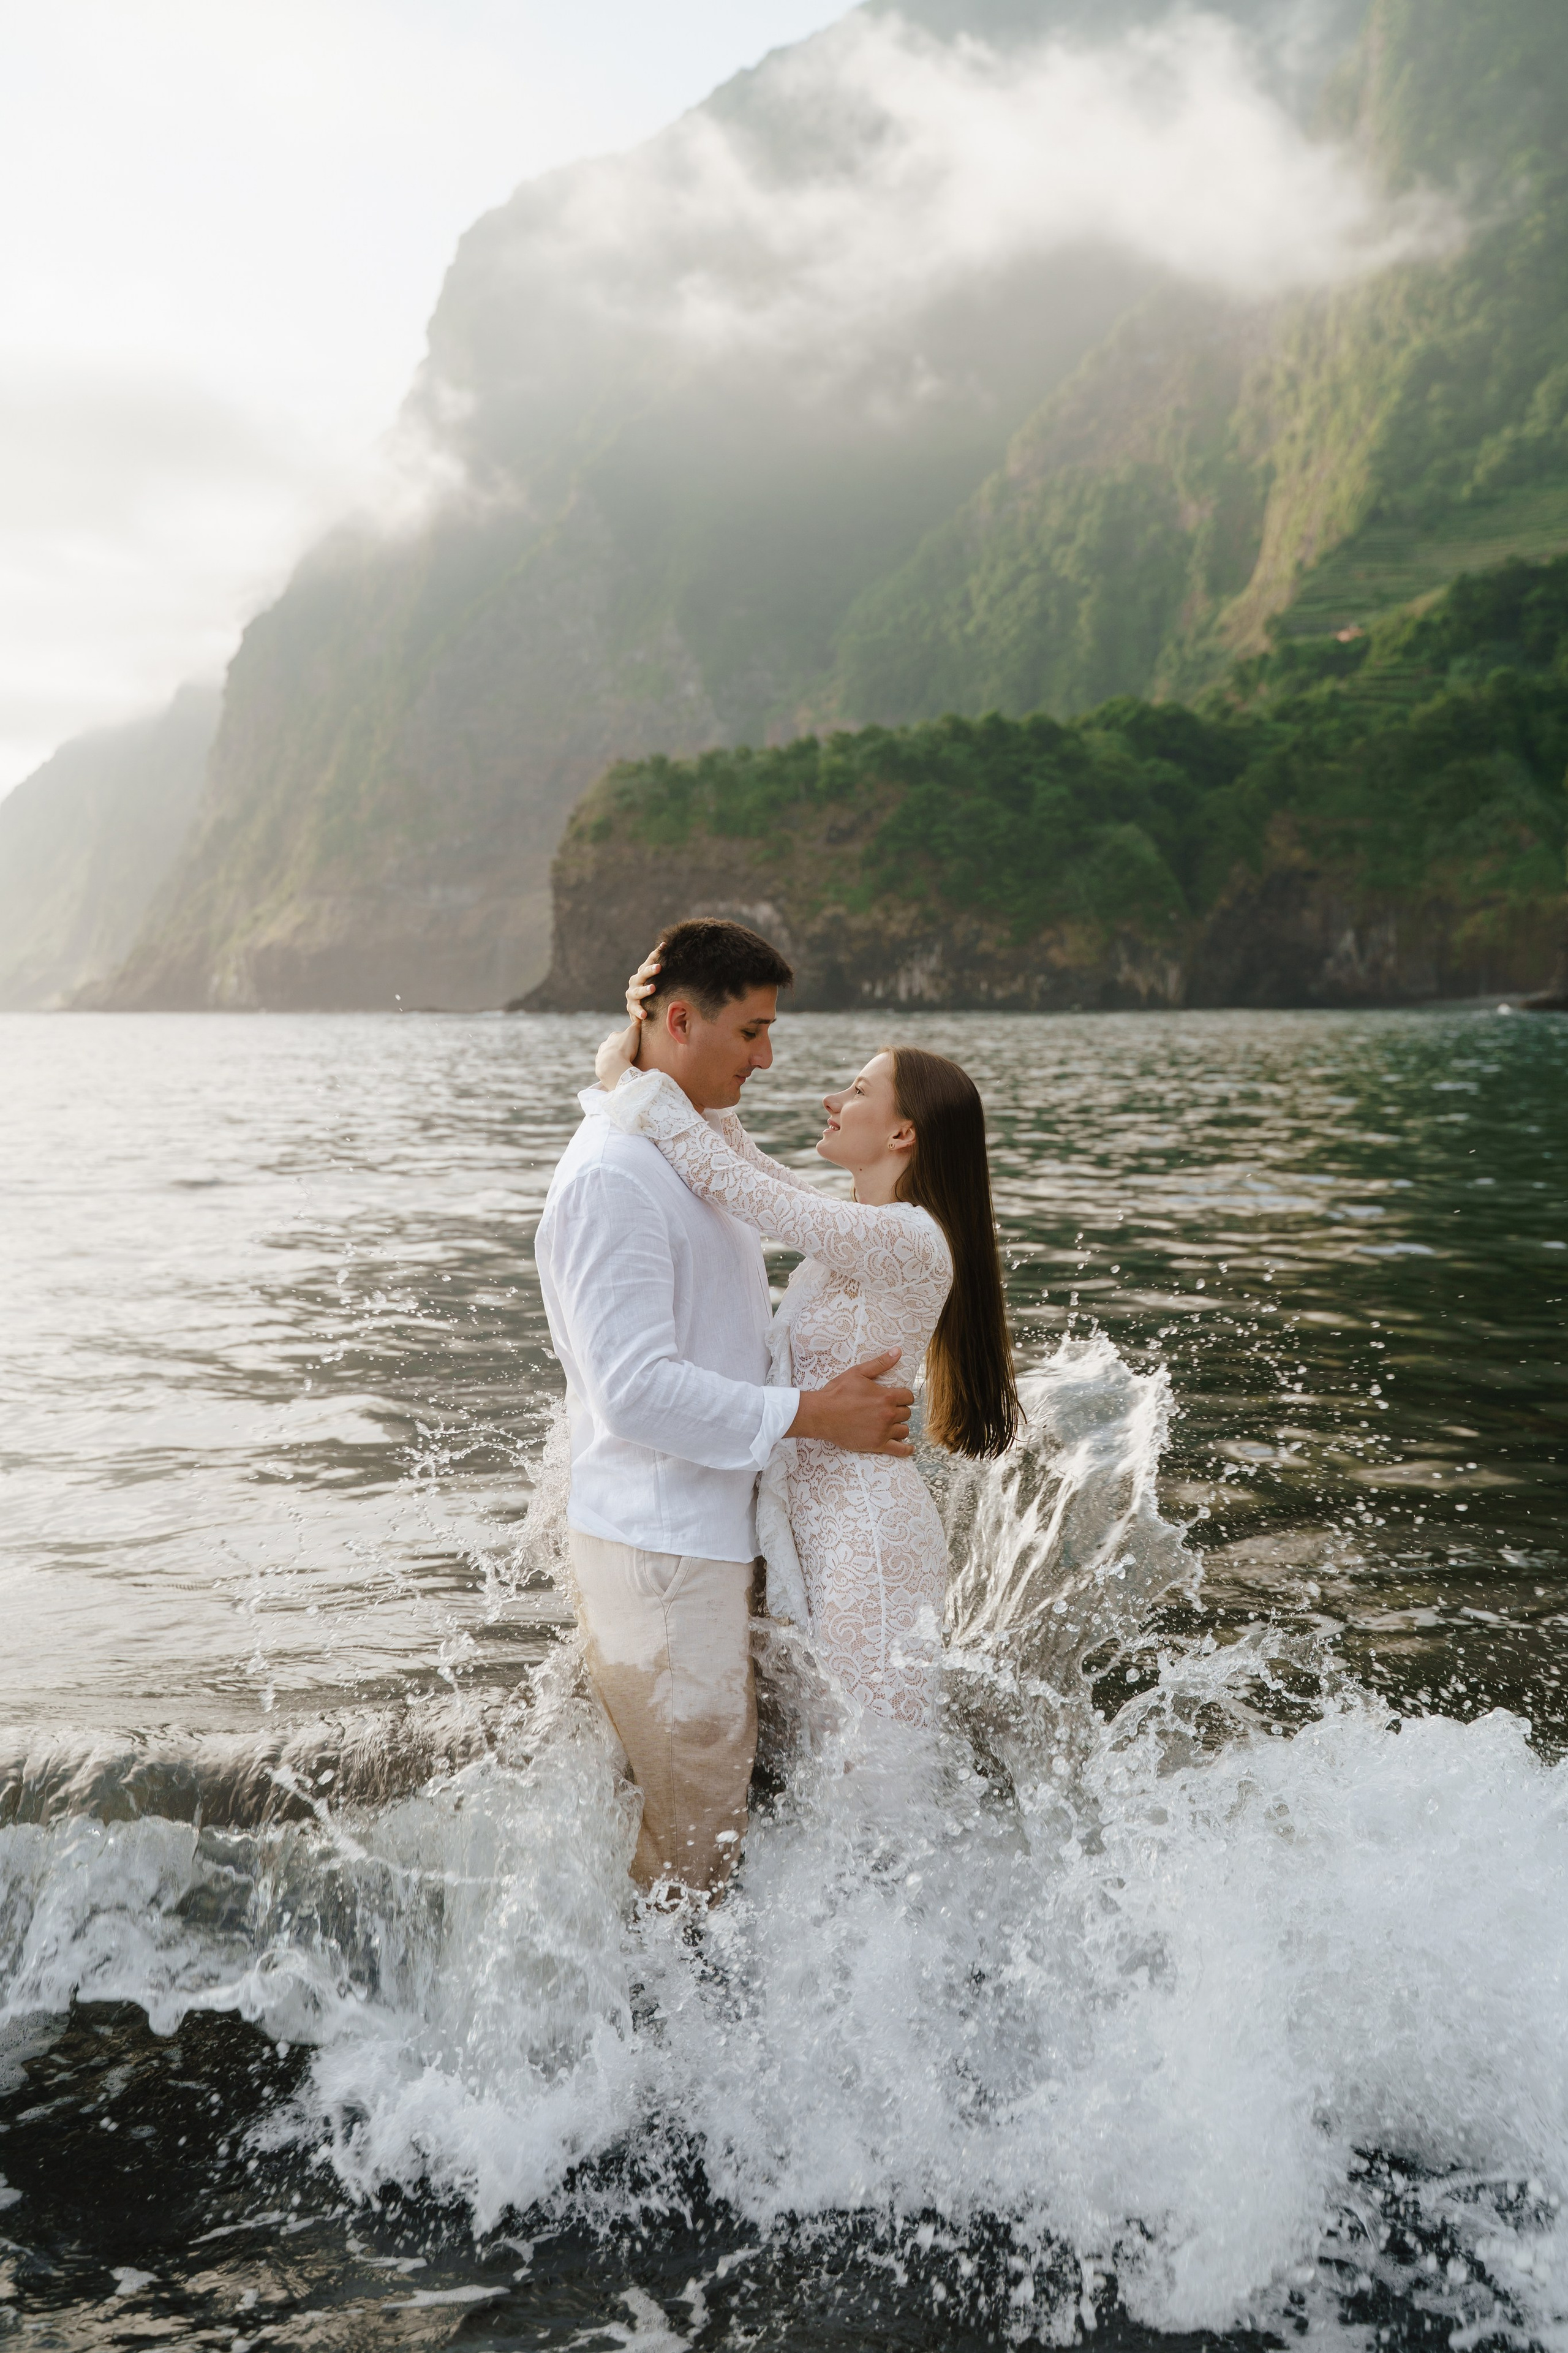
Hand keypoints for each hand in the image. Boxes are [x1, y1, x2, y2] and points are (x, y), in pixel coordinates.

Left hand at [594, 1020, 641, 1089]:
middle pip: (614, 1047)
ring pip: (609, 1057)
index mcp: (613, 1036)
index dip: (629, 1041)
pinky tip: (617, 1071)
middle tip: (630, 1057)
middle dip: (621, 1051)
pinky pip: (606, 1068)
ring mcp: (600, 1057)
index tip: (635, 1046)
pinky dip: (611, 1069)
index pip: (622, 1036)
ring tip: (624, 1065)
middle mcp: (604, 1045)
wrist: (612, 1066)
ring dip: (615, 1060)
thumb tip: (640, 1018)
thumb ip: (636, 1025)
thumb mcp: (633, 1032)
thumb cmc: (624, 1048)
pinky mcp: (599, 1068)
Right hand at [626, 947, 661, 1023]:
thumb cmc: (651, 989)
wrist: (639, 1008)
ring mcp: (631, 995)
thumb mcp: (657, 979)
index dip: (656, 953)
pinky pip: (634, 1010)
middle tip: (659, 967)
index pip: (649, 961)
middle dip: (650, 970)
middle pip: (642, 974)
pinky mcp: (631, 1007)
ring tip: (652, 988)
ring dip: (645, 990)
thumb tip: (672, 950)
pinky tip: (644, 1015)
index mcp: (642, 973)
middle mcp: (635, 982)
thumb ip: (663, 968)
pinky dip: (639, 1012)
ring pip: (637, 992)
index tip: (664, 946)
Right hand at [788, 1349, 914, 1456]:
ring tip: (891, 1425)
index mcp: (886, 1396)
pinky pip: (899, 1450)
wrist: (821, 1414)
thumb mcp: (858, 1373)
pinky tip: (909, 1448)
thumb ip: (880, 1363)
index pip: (908, 1397)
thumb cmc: (837, 1392)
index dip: (903, 1396)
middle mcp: (888, 1414)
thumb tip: (898, 1351)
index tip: (897, 1398)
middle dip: (900, 1411)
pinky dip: (906, 1450)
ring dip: (899, 1427)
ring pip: (904, 1430)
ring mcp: (883, 1431)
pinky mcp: (876, 1444)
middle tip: (888, 1410)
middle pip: (907, 1413)